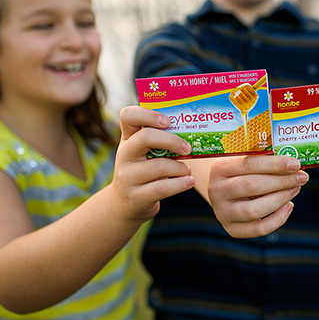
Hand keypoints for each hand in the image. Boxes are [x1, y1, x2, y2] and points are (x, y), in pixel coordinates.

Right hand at [109, 106, 195, 221]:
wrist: (125, 204)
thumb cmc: (144, 171)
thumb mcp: (145, 152)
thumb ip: (161, 140)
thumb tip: (194, 128)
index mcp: (128, 138)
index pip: (128, 116)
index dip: (148, 114)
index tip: (168, 122)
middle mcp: (124, 155)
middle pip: (145, 137)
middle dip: (172, 141)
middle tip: (187, 148)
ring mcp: (127, 176)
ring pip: (158, 166)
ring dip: (180, 167)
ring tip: (187, 170)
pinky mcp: (136, 196)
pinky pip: (162, 188)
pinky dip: (180, 184)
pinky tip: (189, 182)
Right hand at [208, 155, 308, 237]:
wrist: (223, 190)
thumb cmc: (242, 171)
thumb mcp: (246, 160)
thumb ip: (266, 161)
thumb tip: (295, 167)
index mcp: (219, 168)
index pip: (248, 164)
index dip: (274, 164)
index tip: (296, 164)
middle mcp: (216, 191)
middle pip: (251, 186)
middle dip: (281, 181)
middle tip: (301, 177)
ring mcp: (223, 213)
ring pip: (253, 210)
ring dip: (280, 199)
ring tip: (295, 189)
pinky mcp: (232, 229)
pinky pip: (258, 229)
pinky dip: (278, 219)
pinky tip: (289, 206)